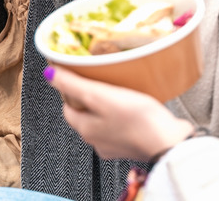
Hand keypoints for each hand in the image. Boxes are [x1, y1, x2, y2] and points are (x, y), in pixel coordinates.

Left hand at [47, 66, 193, 161]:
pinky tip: (134, 106)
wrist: (169, 142)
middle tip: (100, 79)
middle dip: (89, 97)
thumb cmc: (137, 119)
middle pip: (84, 113)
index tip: (79, 75)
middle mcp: (96, 141)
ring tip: (119, 90)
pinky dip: (124, 115)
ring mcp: (115, 145)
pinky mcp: (132, 144)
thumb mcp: (100, 95)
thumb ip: (73, 85)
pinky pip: (121, 125)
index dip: (71, 89)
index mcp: (84, 129)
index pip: (67, 106)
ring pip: (103, 120)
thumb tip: (49, 73)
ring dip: (108, 106)